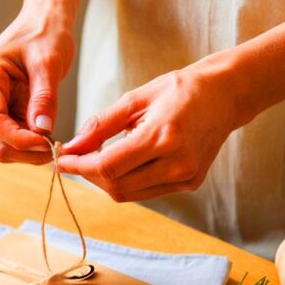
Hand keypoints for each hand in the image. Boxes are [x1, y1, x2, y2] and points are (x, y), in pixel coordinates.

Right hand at [0, 8, 74, 164]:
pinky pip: (13, 138)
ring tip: (55, 144)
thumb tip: (42, 130)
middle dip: (24, 150)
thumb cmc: (45, 33)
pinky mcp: (4, 111)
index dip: (18, 138)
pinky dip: (31, 145)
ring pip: (2, 143)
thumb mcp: (49, 62)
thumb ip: (44, 97)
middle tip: (56, 149)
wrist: (44, 22)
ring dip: (28, 151)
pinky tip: (50, 138)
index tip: (46, 144)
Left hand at [58, 58, 242, 201]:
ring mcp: (186, 176)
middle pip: (116, 185)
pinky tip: (120, 163)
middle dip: (88, 175)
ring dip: (105, 181)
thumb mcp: (135, 99)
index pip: (108, 166)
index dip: (79, 166)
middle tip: (75, 158)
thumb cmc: (178, 90)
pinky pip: (145, 192)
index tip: (60, 160)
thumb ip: (100, 125)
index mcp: (163, 136)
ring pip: (129, 194)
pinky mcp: (190, 183)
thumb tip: (71, 147)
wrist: (224, 95)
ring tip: (95, 159)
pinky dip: (125, 181)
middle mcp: (178, 163)